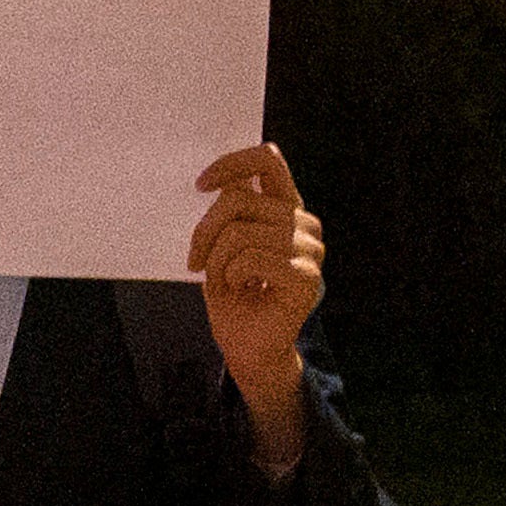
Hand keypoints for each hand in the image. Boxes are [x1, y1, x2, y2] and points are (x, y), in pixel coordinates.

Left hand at [189, 145, 325, 402]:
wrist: (247, 346)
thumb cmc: (234, 295)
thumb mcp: (222, 244)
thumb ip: (230, 208)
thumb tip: (221, 180)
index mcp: (285, 207)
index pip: (267, 160)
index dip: (231, 163)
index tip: (200, 185)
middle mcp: (303, 222)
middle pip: (238, 200)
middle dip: (204, 232)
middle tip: (195, 262)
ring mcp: (310, 249)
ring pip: (240, 232)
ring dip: (216, 261)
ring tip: (224, 280)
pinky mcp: (307, 276)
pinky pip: (251, 258)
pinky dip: (232, 274)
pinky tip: (240, 288)